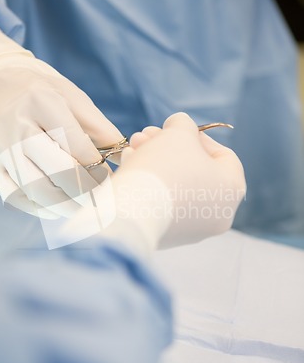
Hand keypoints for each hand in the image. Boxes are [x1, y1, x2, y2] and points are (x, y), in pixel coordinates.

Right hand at [0, 24, 123, 218]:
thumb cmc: (38, 91)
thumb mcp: (72, 97)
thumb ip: (100, 129)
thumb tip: (127, 159)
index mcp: (43, 104)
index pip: (80, 150)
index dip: (101, 173)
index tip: (114, 182)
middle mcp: (18, 128)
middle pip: (61, 173)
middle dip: (88, 193)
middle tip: (103, 200)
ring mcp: (0, 150)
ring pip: (39, 191)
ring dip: (68, 206)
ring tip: (85, 207)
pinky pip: (18, 198)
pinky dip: (42, 209)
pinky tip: (59, 206)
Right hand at [111, 113, 245, 248]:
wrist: (132, 213)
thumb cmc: (164, 168)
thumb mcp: (178, 132)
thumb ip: (184, 124)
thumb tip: (180, 127)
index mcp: (232, 189)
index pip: (224, 156)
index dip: (197, 136)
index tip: (174, 128)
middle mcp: (219, 214)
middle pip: (195, 170)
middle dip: (168, 147)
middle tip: (146, 135)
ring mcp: (194, 230)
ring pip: (176, 186)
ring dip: (154, 162)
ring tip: (132, 148)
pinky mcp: (168, 238)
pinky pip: (163, 204)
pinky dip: (149, 185)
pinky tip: (130, 168)